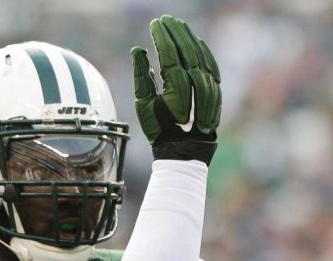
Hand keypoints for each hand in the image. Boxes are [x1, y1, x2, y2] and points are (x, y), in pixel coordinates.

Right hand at [132, 15, 220, 164]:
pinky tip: (196, 41)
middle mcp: (195, 81)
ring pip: (200, 52)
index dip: (162, 36)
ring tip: (178, 25)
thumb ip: (141, 76)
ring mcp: (208, 83)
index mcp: (176, 85)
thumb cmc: (161, 128)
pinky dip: (203, 50)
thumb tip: (138, 51)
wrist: (185, 147)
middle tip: (165, 19)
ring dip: (188, 37)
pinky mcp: (215, 88)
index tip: (155, 24)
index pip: (169, 52)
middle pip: (186, 48)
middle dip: (175, 32)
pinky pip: (210, 62)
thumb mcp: (144, 105)